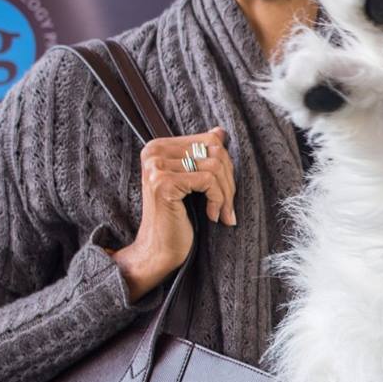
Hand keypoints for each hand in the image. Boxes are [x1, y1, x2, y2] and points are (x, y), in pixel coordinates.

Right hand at [113, 126, 235, 299]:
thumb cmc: (178, 217)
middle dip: (228, 180)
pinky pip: (208, 180)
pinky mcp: (163, 182)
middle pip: (214, 150)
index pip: (209, 141)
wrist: (159, 250)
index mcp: (159, 147)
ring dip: (226, 194)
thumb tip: (219, 131)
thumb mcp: (193, 182)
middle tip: (227, 206)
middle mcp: (154, 152)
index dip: (226, 166)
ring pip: (214, 166)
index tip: (225, 191)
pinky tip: (212, 216)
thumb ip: (202, 156)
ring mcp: (156, 166)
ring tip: (222, 213)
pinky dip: (218, 200)